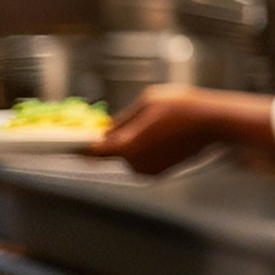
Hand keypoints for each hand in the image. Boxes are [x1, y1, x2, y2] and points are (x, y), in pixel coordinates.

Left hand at [87, 84, 272, 173]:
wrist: (216, 122)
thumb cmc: (182, 107)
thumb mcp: (147, 102)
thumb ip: (122, 120)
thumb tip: (106, 132)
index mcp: (128, 146)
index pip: (92, 152)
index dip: (74, 149)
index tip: (58, 147)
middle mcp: (136, 164)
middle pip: (111, 153)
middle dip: (114, 139)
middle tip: (132, 120)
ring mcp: (149, 170)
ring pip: (128, 156)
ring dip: (133, 142)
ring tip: (158, 122)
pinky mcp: (160, 172)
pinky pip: (143, 159)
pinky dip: (146, 148)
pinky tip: (165, 133)